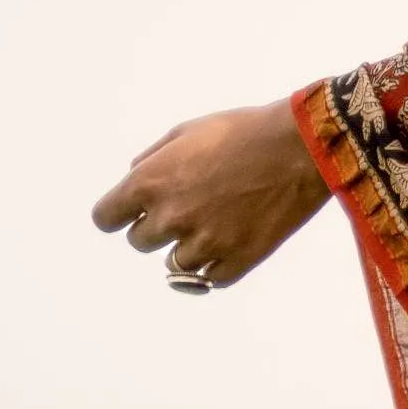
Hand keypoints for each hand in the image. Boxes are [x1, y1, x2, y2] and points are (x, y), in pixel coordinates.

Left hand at [92, 103, 331, 290]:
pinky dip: (217, 263)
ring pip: (175, 264)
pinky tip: (233, 239)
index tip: (133, 212)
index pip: (105, 218)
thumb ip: (152, 159)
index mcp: (150, 183)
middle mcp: (170, 217)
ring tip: (217, 222)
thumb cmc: (244, 131)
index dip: (119, 214)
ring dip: (189, 247)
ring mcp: (204, 243)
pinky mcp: (237, 261)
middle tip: (188, 209)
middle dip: (157, 227)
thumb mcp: (187, 131)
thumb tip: (134, 178)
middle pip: (140, 242)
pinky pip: (211, 277)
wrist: (302, 147)